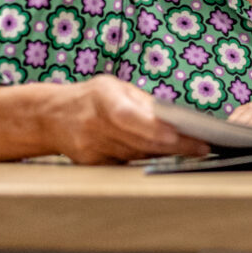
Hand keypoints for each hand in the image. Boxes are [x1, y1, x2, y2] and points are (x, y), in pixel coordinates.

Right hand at [47, 75, 210, 164]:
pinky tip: (166, 156)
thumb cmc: (92, 98)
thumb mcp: (114, 88)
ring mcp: (91, 147)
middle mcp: (94, 124)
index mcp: (101, 97)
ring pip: (136, 154)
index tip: (176, 135)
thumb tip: (174, 118)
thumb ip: (142, 102)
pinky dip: (146, 159)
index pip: (127, 116)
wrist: (50, 117)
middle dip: (173, 145)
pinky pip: (126, 163)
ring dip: (165, 153)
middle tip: (201, 148)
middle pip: (138, 140)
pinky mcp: (92, 164)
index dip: (151, 128)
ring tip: (193, 150)